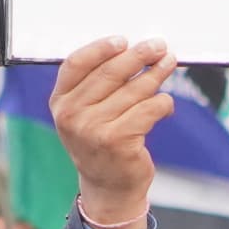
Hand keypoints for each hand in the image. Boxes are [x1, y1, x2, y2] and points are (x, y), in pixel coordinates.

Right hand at [51, 36, 176, 228]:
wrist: (108, 188)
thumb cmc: (100, 143)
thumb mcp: (84, 114)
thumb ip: (95, 86)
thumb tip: (130, 50)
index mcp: (60, 103)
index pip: (76, 64)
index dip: (101, 48)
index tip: (123, 40)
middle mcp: (72, 116)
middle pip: (110, 72)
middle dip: (138, 55)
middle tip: (158, 46)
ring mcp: (94, 129)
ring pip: (134, 90)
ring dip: (156, 75)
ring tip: (168, 65)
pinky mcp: (118, 141)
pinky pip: (149, 109)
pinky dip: (163, 103)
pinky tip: (165, 104)